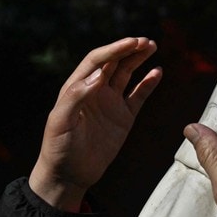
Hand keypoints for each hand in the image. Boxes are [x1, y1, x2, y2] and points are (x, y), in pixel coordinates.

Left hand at [30, 38, 161, 210]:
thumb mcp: (60, 122)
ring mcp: (110, 103)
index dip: (114, 49)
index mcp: (77, 87)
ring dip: (139, 59)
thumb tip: (96, 76)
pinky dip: (148, 83)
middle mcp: (95, 91)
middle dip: (129, 49)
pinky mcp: (123, 117)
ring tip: (152, 47)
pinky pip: (138, 96)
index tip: (131, 42)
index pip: (97, 61)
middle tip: (145, 41)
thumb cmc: (59, 148)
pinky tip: (157, 72)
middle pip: (114, 62)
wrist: (69, 174)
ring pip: (127, 74)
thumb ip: (75, 97)